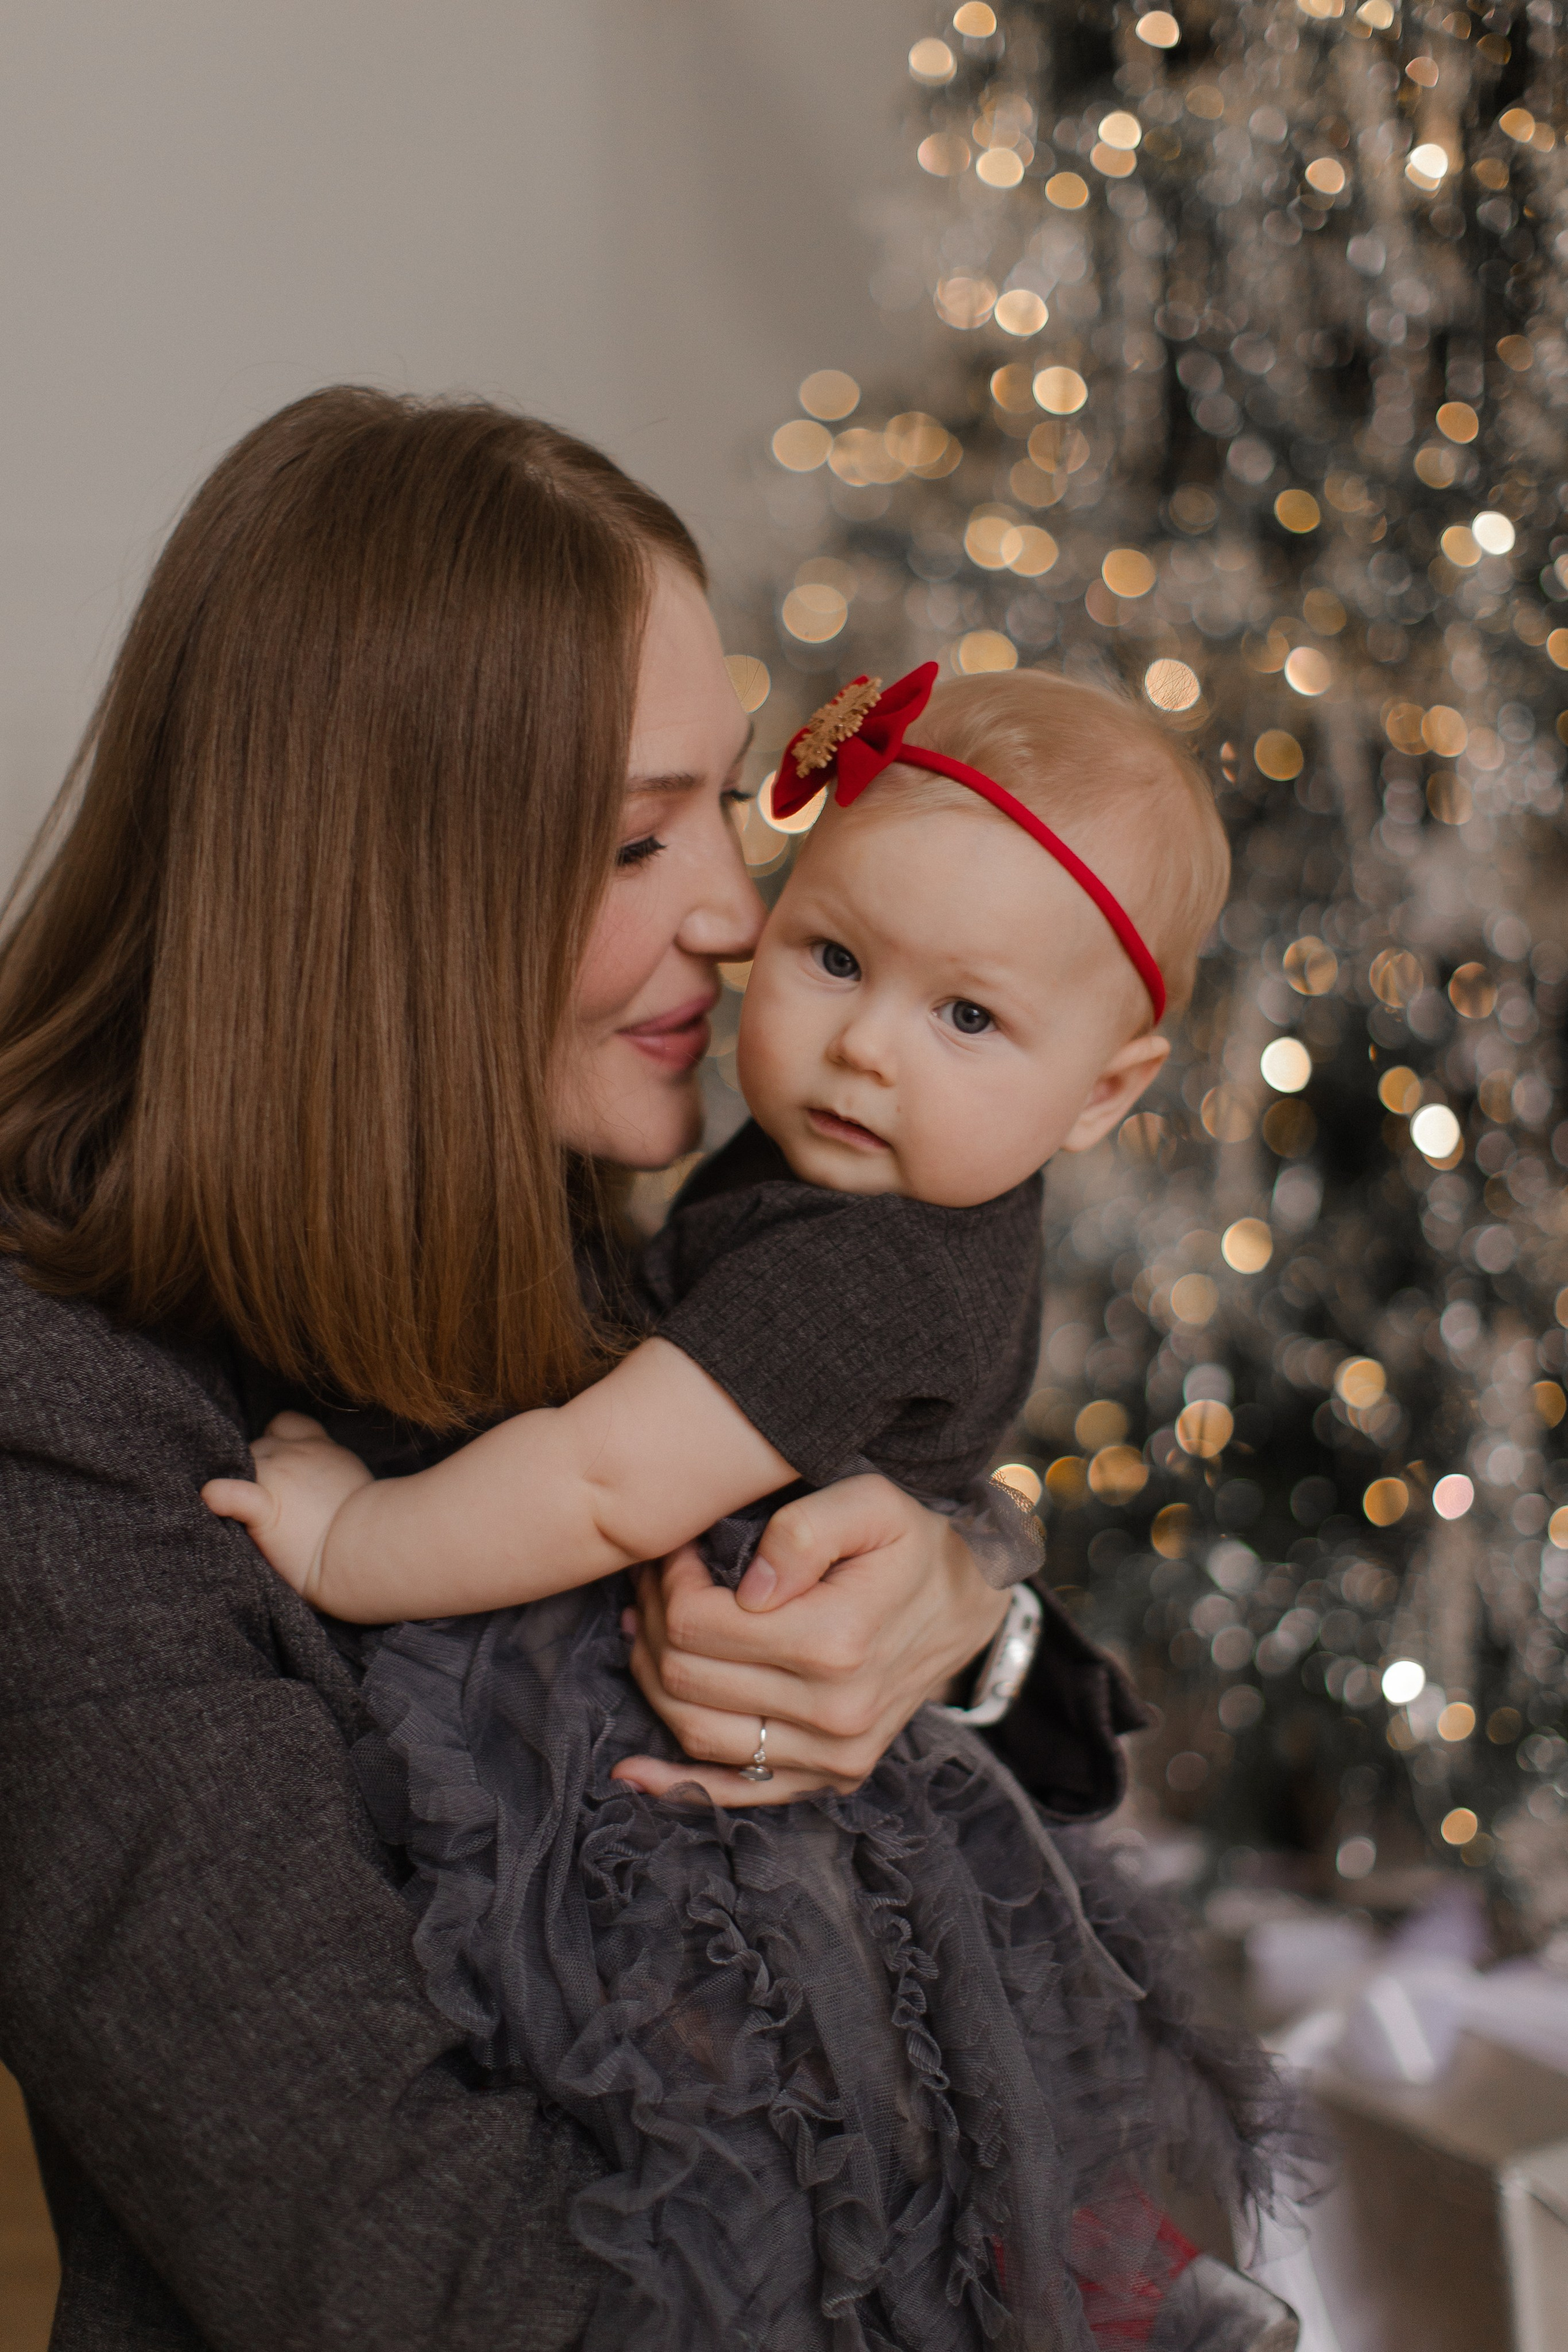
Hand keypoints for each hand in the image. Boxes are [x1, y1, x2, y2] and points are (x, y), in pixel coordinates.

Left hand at [201, 1413, 372, 1599]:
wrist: (372, 1547)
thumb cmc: (370, 1526)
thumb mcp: (354, 1484)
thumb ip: (330, 1473)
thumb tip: (316, 1485)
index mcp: (321, 1448)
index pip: (286, 1425)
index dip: (276, 1441)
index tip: (279, 1464)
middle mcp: (296, 1453)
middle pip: (258, 1446)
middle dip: (255, 1468)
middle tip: (265, 1503)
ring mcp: (277, 1476)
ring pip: (239, 1463)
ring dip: (237, 1481)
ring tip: (241, 1512)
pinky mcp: (264, 1508)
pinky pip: (230, 1492)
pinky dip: (218, 1495)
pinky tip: (211, 1499)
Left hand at [612, 1476, 1008, 1807]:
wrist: (968, 1600)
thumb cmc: (912, 1541)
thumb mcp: (871, 1503)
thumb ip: (805, 1530)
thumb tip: (748, 1586)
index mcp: (837, 1642)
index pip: (698, 1623)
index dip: (669, 1582)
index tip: (676, 1551)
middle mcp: (835, 1713)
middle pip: (686, 1677)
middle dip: (654, 1621)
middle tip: (655, 1581)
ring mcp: (834, 1756)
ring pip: (694, 1730)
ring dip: (654, 1678)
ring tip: (651, 1628)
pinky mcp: (831, 1777)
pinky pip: (737, 1790)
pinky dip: (679, 1784)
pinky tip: (634, 1771)